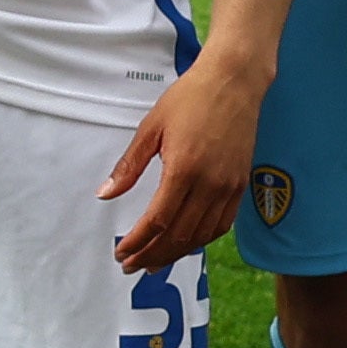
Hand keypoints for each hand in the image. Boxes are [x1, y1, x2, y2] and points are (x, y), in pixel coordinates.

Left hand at [103, 60, 259, 270]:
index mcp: (184, 169)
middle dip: (152, 255)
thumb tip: (106, 194)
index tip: (121, 253)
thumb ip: (129, 166)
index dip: (138, 242)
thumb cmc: (190, 98)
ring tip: (154, 262)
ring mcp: (229, 187)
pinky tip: (186, 243)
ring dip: (176, 253)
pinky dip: (202, 239)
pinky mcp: (240, 185)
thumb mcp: (151, 127)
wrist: (235, 81)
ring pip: (201, 235)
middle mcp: (210, 184)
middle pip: (179, 235)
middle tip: (131, 266)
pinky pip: (222, 224)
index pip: (158, 221)